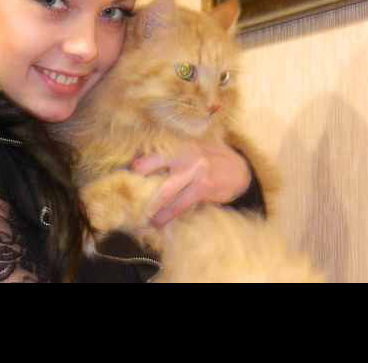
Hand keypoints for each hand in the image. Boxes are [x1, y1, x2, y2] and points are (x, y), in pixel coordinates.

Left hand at [130, 141, 251, 227]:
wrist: (242, 169)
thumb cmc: (213, 158)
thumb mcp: (194, 148)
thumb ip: (174, 154)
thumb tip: (144, 161)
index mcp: (180, 144)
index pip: (154, 151)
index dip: (138, 162)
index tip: (125, 173)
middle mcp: (185, 155)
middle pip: (154, 165)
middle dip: (138, 181)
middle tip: (125, 195)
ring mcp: (194, 171)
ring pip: (166, 190)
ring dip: (151, 205)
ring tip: (141, 216)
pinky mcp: (203, 188)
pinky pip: (180, 204)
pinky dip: (168, 215)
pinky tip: (160, 223)